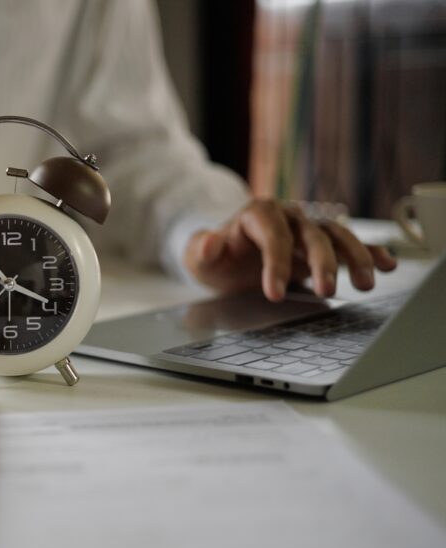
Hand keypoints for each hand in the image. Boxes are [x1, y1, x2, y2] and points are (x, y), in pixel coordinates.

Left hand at [184, 200, 396, 301]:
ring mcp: (307, 229)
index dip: (276, 264)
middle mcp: (288, 217)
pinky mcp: (321, 244)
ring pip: (337, 236)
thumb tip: (209, 242)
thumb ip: (202, 250)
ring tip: (366, 283)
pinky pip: (349, 244)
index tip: (275, 293)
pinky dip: (370, 252)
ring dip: (354, 258)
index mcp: (258, 214)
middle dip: (321, 263)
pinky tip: (387, 266)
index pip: (273, 236)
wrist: (226, 258)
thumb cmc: (215, 258)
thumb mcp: (199, 257)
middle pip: (311, 235)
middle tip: (326, 291)